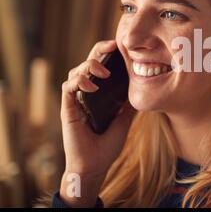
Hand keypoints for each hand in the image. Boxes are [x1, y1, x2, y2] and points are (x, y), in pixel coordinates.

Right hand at [59, 40, 135, 206]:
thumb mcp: (124, 120)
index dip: (108, 54)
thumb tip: (142, 88)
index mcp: (98, 95)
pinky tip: (91, 87)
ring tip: (104, 72)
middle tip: (113, 45)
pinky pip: (68, 87)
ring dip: (89, 65)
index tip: (121, 46)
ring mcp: (76, 100)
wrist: (95, 166)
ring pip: (76, 71)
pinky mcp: (68, 108)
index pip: (101, 67)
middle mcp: (86, 94)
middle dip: (99, 50)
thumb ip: (129, 104)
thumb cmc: (107, 145)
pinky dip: (78, 82)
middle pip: (87, 63)